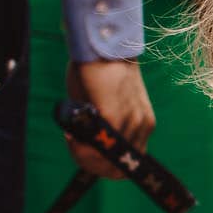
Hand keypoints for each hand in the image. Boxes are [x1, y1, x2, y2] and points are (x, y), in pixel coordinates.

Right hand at [68, 59, 154, 180]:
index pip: (129, 162)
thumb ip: (101, 126)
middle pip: (117, 169)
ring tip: (70, 136)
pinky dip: (79, 147)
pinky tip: (69, 132)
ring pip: (105, 161)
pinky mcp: (115, 115)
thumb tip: (85, 144)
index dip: (103, 164)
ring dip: (82, 155)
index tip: (84, 149)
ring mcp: (130, 121)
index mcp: (143, 123)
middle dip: (90, 164)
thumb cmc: (99, 70)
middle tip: (73, 145)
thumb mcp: (104, 104)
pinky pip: (96, 147)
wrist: (101, 44)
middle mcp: (142, 125)